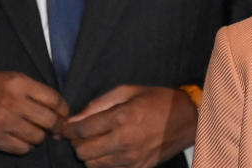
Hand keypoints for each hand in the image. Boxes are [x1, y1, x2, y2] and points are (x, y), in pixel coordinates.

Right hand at [0, 69, 70, 153]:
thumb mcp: (9, 77)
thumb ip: (32, 90)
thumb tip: (55, 107)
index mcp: (19, 83)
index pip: (54, 99)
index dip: (64, 109)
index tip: (64, 114)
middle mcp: (13, 102)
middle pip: (50, 121)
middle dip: (57, 126)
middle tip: (56, 128)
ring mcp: (3, 122)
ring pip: (37, 137)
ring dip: (39, 137)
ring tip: (34, 132)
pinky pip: (21, 149)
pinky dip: (25, 146)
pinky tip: (20, 139)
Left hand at [68, 85, 197, 167]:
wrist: (187, 119)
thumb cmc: (157, 100)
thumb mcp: (127, 91)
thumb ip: (99, 104)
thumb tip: (76, 118)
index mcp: (121, 117)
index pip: (82, 130)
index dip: (69, 129)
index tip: (65, 128)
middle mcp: (124, 140)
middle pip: (83, 152)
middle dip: (78, 143)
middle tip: (83, 135)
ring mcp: (131, 158)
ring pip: (93, 164)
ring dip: (90, 154)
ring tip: (97, 142)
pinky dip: (104, 162)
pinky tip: (111, 150)